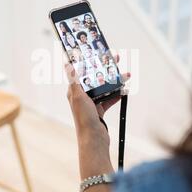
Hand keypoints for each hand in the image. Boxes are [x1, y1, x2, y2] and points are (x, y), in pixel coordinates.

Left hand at [65, 54, 130, 178]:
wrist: (93, 140)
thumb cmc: (84, 118)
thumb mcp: (78, 96)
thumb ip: (74, 80)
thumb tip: (67, 63)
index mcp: (74, 91)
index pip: (82, 71)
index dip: (90, 61)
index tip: (97, 51)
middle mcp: (82, 96)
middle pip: (95, 77)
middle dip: (105, 68)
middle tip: (115, 57)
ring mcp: (91, 104)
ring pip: (104, 87)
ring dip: (114, 80)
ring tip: (124, 74)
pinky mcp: (99, 111)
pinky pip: (109, 99)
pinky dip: (117, 94)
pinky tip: (124, 89)